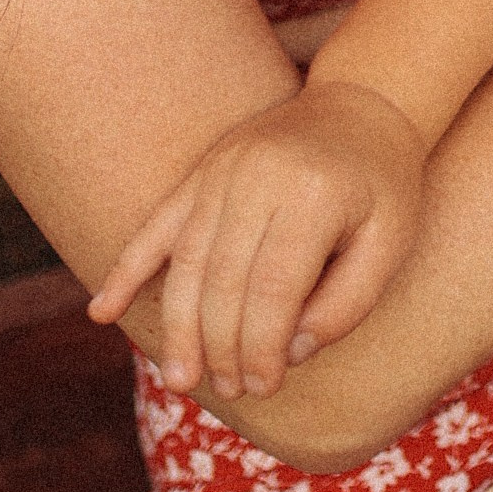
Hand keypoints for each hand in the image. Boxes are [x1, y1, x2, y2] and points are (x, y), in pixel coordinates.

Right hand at [85, 79, 426, 403]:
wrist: (364, 101)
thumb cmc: (385, 185)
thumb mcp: (390, 243)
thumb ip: (347, 304)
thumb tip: (287, 353)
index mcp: (313, 193)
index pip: (273, 287)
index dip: (261, 345)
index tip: (263, 387)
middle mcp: (259, 175)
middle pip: (222, 279)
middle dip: (220, 345)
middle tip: (229, 390)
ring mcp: (224, 168)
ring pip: (185, 260)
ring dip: (178, 326)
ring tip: (179, 379)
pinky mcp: (204, 170)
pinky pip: (157, 225)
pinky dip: (127, 269)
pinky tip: (101, 312)